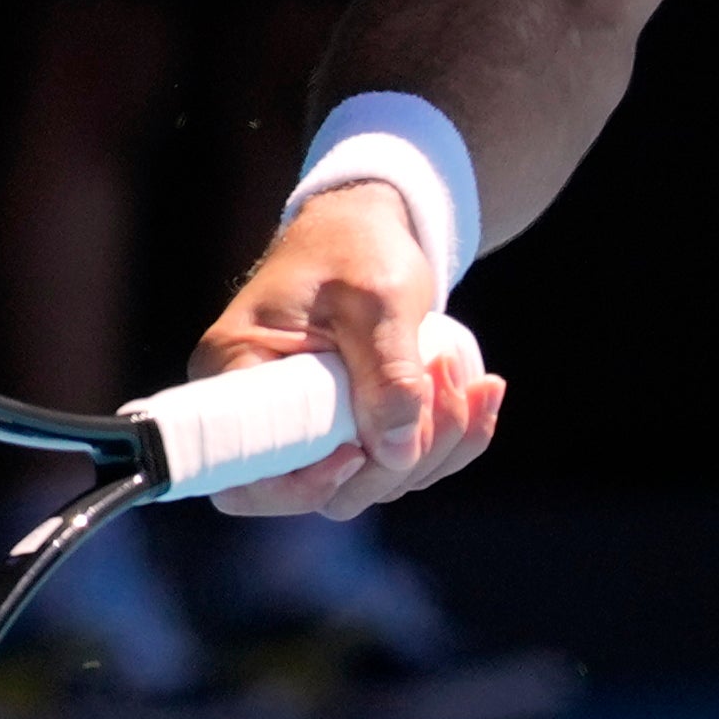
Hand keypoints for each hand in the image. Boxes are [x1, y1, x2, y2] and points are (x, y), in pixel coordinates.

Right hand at [190, 180, 508, 517]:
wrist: (368, 227)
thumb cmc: (355, 249)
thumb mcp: (377, 298)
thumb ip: (389, 372)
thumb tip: (397, 453)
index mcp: (236, 375)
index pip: (244, 476)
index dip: (301, 486)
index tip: (355, 452)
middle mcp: (264, 416)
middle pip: (326, 491)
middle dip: (399, 457)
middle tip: (445, 380)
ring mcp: (313, 430)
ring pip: (376, 482)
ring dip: (439, 444)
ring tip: (463, 372)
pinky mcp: (355, 430)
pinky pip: (404, 463)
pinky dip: (454, 439)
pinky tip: (482, 391)